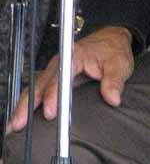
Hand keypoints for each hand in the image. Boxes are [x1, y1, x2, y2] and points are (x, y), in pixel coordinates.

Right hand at [8, 26, 134, 131]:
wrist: (111, 40)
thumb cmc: (112, 50)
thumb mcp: (119, 64)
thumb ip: (115, 81)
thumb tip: (113, 97)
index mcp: (74, 57)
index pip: (60, 79)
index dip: (53, 96)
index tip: (50, 112)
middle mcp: (61, 62)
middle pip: (40, 83)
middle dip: (29, 104)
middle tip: (21, 123)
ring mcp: (56, 68)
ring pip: (36, 86)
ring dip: (25, 104)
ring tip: (16, 123)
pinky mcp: (55, 74)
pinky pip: (39, 87)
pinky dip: (30, 100)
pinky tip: (25, 113)